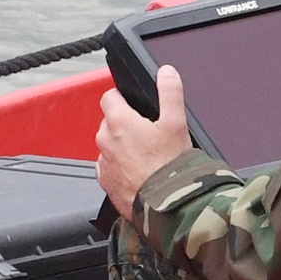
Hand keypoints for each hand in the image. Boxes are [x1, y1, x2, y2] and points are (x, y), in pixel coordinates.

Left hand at [97, 66, 192, 214]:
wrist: (165, 206)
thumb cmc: (170, 167)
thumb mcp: (176, 123)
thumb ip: (170, 93)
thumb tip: (166, 73)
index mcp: (119, 122)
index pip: (109, 97)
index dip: (122, 97)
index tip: (133, 104)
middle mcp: (105, 142)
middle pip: (109, 122)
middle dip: (124, 123)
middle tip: (147, 132)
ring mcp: (104, 164)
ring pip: (108, 146)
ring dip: (121, 146)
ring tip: (146, 155)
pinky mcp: (106, 184)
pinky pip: (109, 168)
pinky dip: (121, 167)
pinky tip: (140, 172)